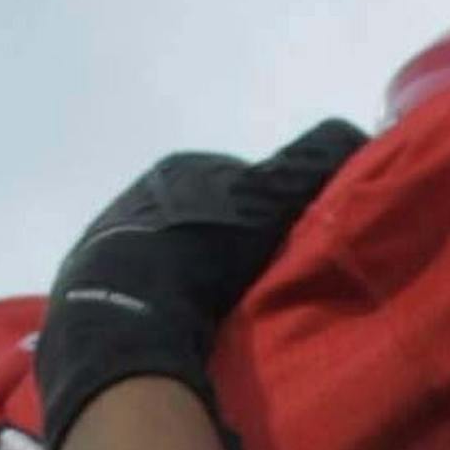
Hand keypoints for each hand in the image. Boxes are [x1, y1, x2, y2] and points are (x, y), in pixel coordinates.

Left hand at [35, 118, 367, 449]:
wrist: (130, 306)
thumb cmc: (203, 247)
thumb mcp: (271, 198)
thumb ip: (310, 162)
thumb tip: (353, 130)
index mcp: (182, 167)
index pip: (241, 182)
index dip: (270, 211)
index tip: (287, 245)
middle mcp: (143, 192)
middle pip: (207, 217)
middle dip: (231, 242)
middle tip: (258, 282)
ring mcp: (114, 235)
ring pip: (175, 250)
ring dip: (197, 272)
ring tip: (221, 308)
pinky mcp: (95, 279)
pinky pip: (146, 283)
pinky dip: (168, 297)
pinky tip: (185, 320)